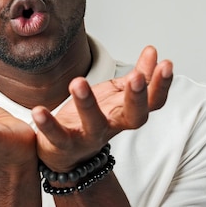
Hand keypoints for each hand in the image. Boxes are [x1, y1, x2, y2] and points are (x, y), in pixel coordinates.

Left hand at [32, 46, 172, 170]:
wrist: (64, 154)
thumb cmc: (93, 119)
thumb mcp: (116, 95)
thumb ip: (137, 75)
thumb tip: (153, 52)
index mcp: (126, 112)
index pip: (152, 102)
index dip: (161, 86)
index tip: (166, 64)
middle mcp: (112, 127)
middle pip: (134, 118)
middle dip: (137, 98)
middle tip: (136, 78)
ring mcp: (89, 137)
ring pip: (93, 125)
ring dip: (87, 104)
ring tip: (78, 81)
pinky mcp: (64, 144)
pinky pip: (57, 136)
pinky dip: (48, 124)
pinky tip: (38, 110)